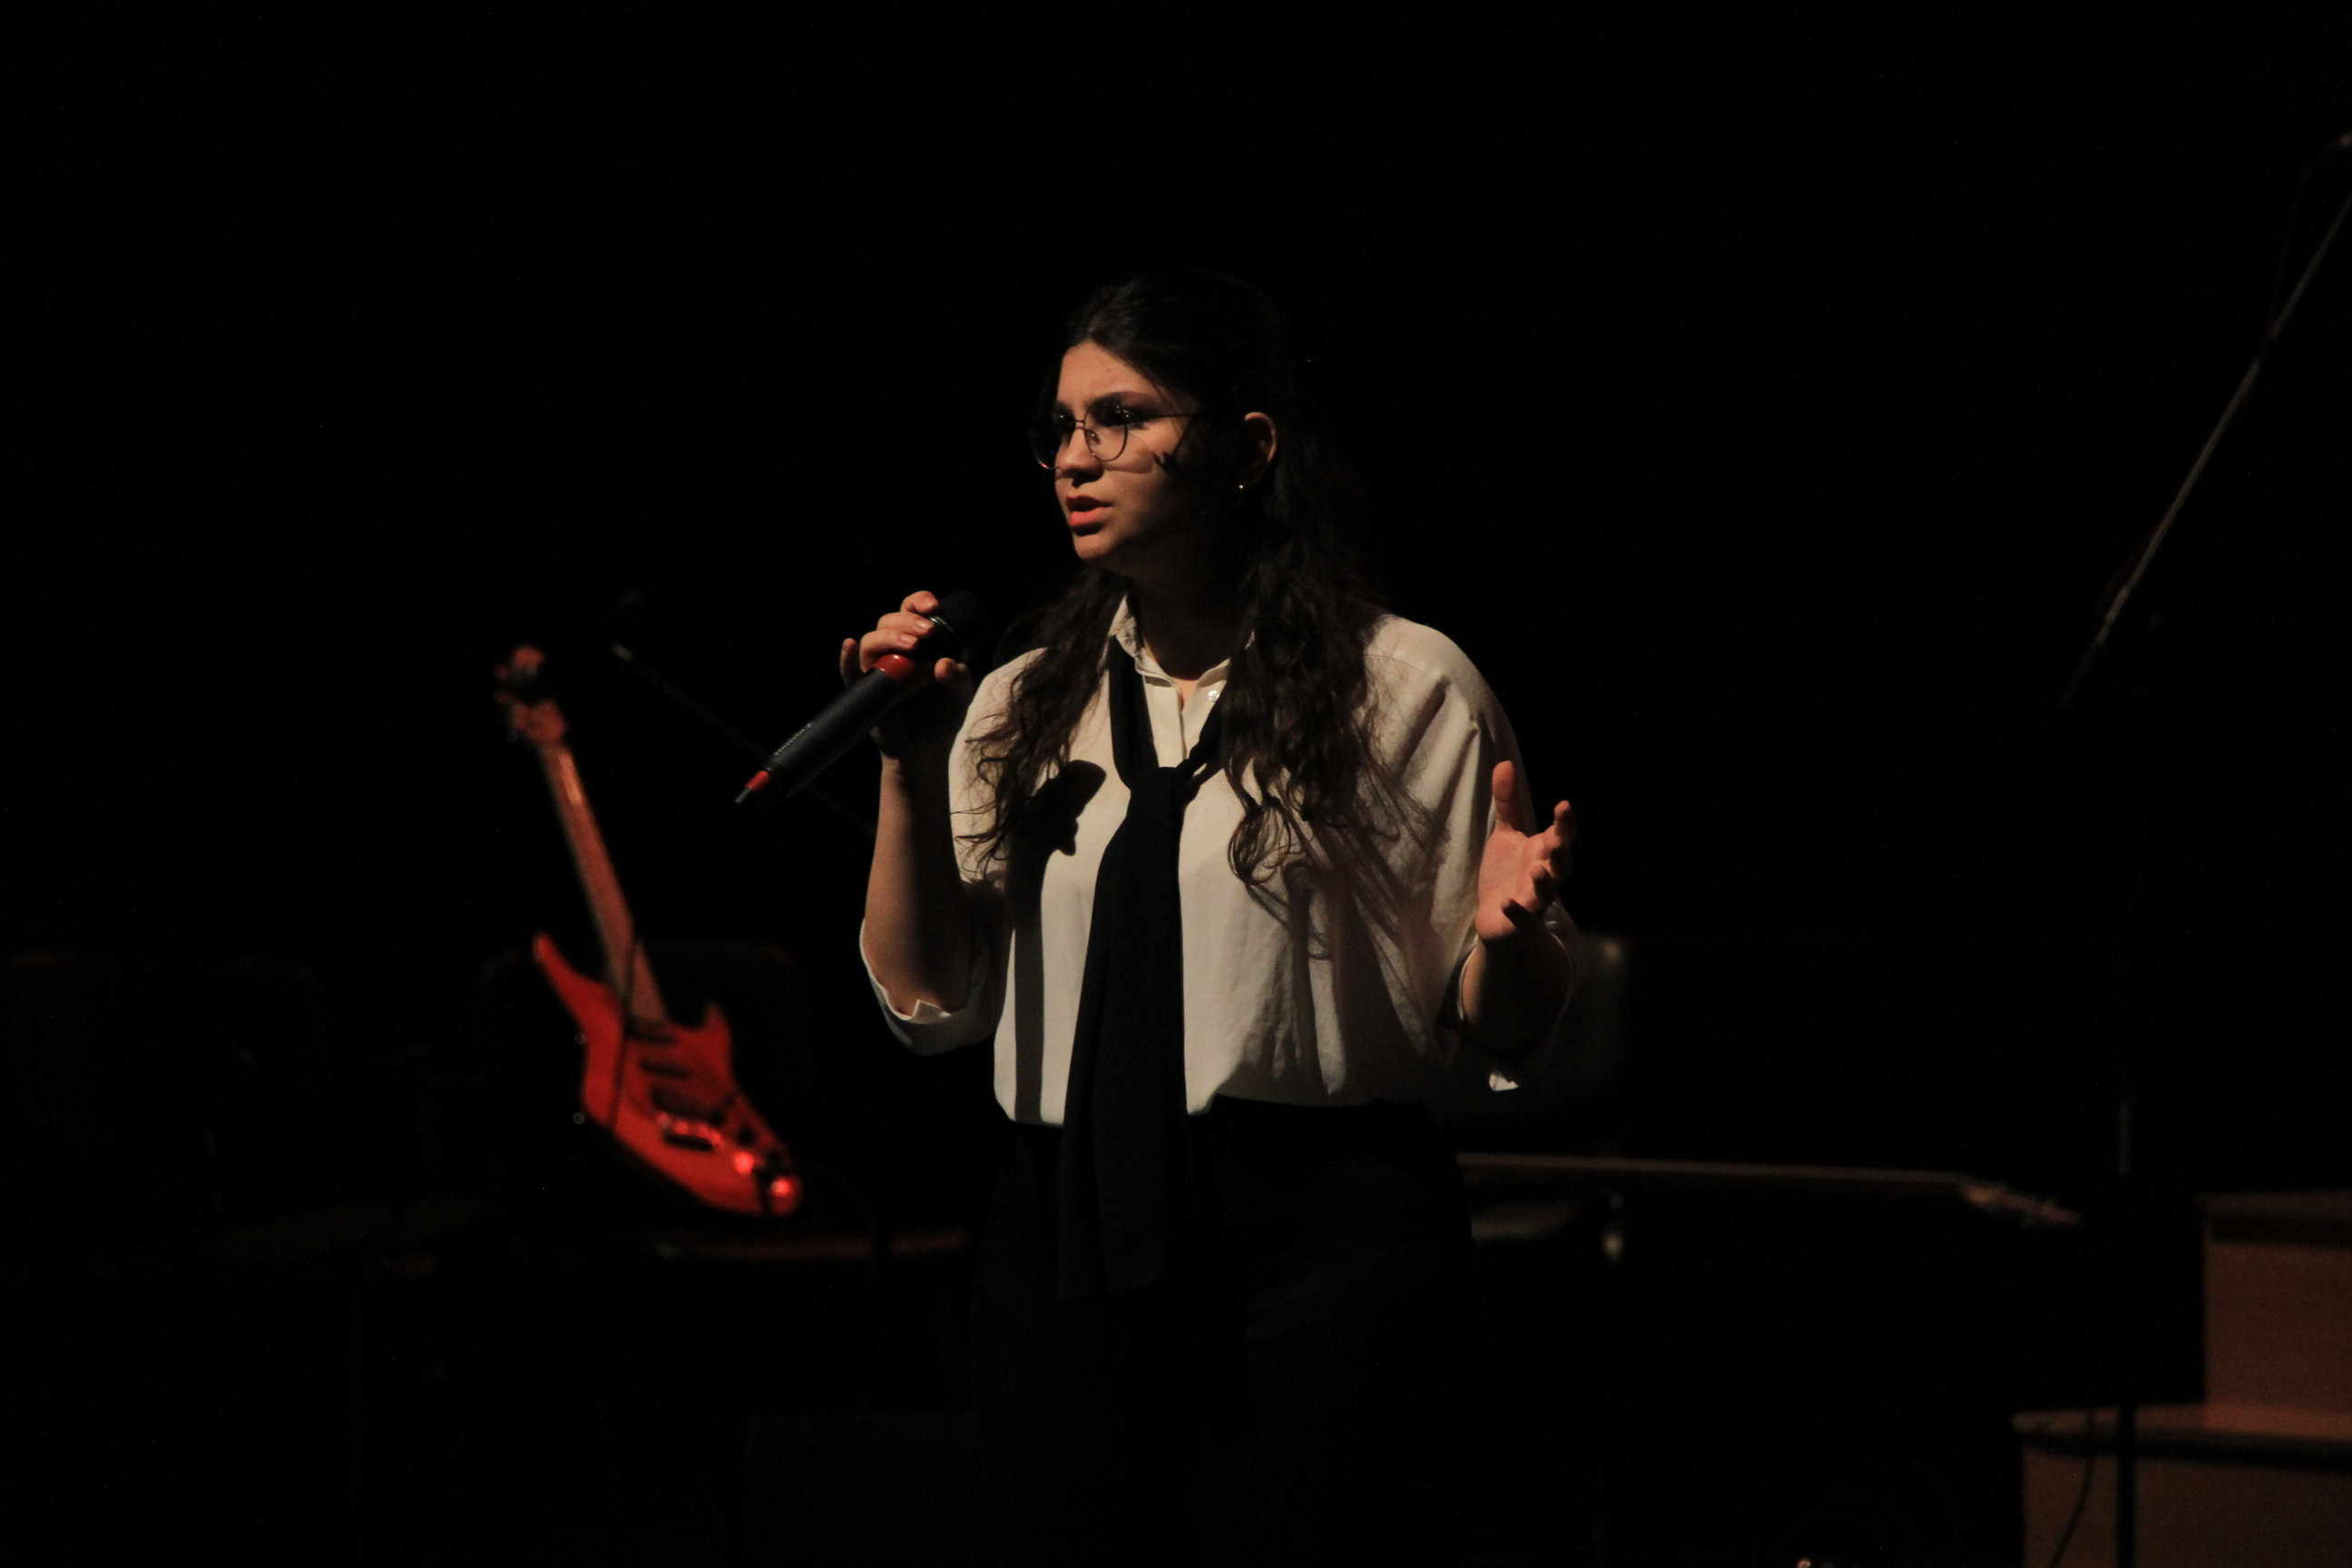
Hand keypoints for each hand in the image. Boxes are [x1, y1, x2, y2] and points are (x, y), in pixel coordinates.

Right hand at [840, 590, 974, 760]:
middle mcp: (893, 651)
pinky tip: (849, 645)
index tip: (934, 606)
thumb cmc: (942, 715)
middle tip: (928, 632)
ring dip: (889, 637)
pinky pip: (849, 671)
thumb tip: (945, 664)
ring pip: (870, 640)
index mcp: (917, 643)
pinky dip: (846, 658)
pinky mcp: (864, 690)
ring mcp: (876, 669)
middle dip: (908, 621)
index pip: (911, 611)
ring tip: (913, 646)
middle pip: (889, 621)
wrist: (926, 750)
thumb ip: (958, 678)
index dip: (919, 601)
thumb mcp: (960, 694)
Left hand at [1475, 760, 1574, 944]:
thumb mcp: (1506, 835)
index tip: (1563, 805)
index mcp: (1544, 853)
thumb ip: (1509, 803)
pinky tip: (1507, 903)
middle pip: (1562, 866)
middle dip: (1561, 854)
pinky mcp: (1518, 922)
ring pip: (1547, 894)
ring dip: (1545, 884)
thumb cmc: (1507, 874)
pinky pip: (1522, 919)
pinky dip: (1517, 912)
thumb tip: (1505, 762)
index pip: (1562, 836)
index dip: (1565, 823)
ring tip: (1537, 872)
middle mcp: (1544, 876)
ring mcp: (1533, 901)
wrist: (1498, 919)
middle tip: (1557, 841)